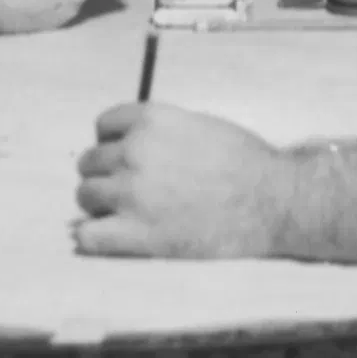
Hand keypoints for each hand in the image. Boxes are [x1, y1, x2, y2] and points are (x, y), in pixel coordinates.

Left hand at [73, 102, 290, 258]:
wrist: (272, 201)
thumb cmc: (245, 162)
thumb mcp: (199, 125)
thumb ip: (160, 132)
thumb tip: (134, 144)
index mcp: (151, 120)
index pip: (103, 124)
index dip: (112, 141)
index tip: (124, 156)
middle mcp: (134, 152)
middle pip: (90, 162)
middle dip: (105, 174)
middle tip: (128, 189)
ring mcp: (131, 193)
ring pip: (85, 196)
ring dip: (100, 204)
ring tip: (123, 214)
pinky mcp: (136, 234)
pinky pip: (88, 236)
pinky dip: (94, 237)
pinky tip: (111, 237)